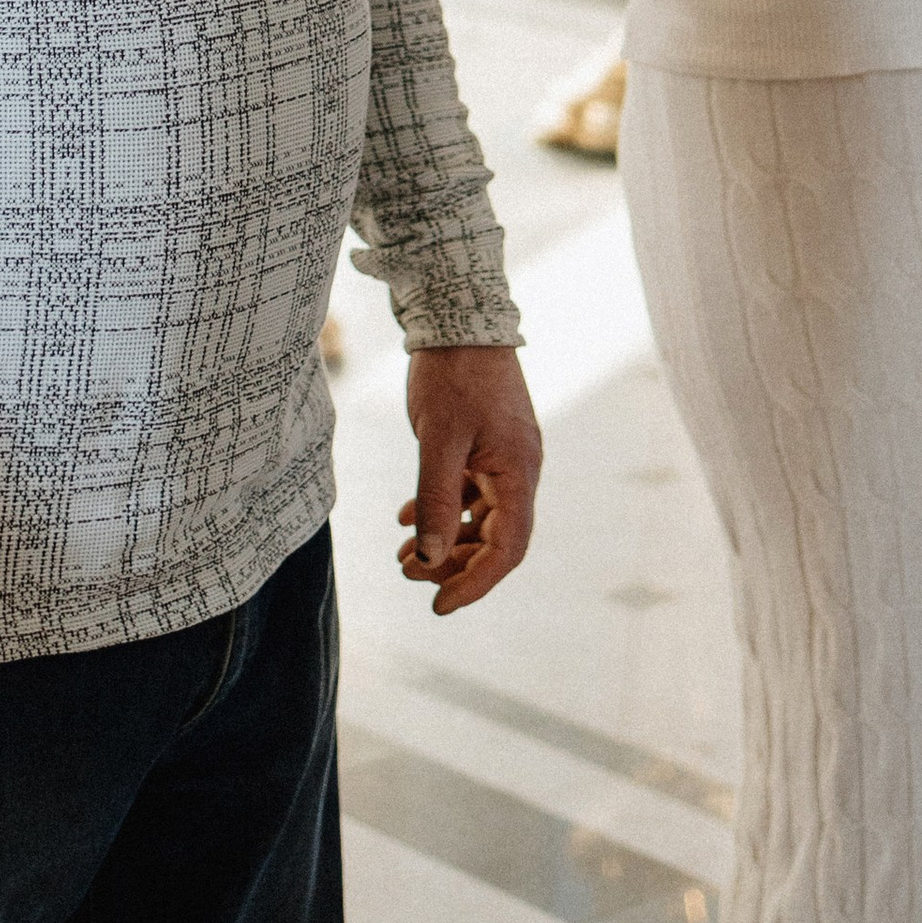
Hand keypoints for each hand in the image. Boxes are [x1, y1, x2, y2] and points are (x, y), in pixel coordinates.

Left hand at [397, 345, 542, 614]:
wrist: (458, 315)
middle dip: (453, 564)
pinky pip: (470, 491)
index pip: (507, 548)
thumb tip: (429, 560)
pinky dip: (441, 509)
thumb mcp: (438, 441)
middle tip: (407, 575)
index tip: (437, 606)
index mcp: (518, 472)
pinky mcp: (486, 442)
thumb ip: (434, 502)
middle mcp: (519, 469)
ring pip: (480, 518)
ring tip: (402, 556)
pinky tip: (405, 517)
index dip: (475, 583)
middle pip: (495, 539)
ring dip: (444, 540)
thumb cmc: (452, 375)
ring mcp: (504, 455)